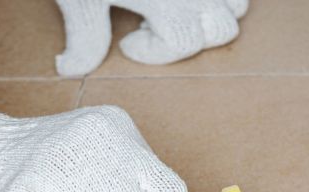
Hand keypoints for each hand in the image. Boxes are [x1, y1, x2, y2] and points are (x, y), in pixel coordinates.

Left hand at [55, 0, 248, 76]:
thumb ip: (84, 36)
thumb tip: (69, 69)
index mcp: (167, 2)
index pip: (184, 45)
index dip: (155, 53)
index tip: (128, 43)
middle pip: (223, 29)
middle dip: (193, 36)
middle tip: (155, 23)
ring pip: (239, 3)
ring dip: (214, 12)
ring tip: (177, 6)